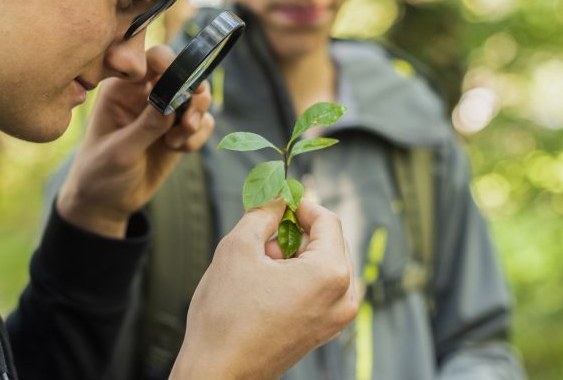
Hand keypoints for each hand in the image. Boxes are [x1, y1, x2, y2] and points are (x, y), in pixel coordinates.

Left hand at [56, 45, 214, 236]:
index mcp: (124, 88)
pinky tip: (179, 150)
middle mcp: (147, 94)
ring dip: (195, 119)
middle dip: (193, 95)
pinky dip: (198, 137)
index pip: (154, 60)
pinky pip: (203, 124)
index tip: (179, 86)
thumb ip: (146, 126)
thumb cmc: (100, 173)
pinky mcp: (178, 131)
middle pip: (185, 74)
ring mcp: (165, 112)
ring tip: (178, 140)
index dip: (172, 65)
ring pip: (198, 98)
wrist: (107, 203)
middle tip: (187, 121)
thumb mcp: (120, 151)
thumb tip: (172, 103)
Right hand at [170, 199, 358, 379]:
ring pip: (323, 265)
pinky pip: (319, 288)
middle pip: (329, 242)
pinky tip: (266, 282)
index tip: (278, 199)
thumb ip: (262, 214)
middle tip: (264, 231)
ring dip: (295, 254)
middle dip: (297, 231)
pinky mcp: (323, 331)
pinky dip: (297, 276)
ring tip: (260, 262)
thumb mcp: (238, 247)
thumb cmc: (226, 316)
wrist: (218, 373)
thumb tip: (276, 199)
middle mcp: (344, 298)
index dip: (301, 204)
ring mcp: (336, 319)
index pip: (327, 220)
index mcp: (330, 274)